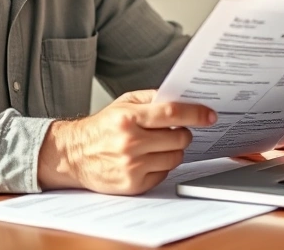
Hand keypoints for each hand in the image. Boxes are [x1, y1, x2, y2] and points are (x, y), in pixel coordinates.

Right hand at [37, 89, 215, 194]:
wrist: (73, 155)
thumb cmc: (101, 128)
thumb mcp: (122, 104)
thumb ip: (151, 98)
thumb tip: (182, 99)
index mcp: (128, 118)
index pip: (172, 114)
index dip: (195, 114)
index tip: (209, 115)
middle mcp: (131, 142)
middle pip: (179, 139)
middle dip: (183, 134)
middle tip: (176, 131)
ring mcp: (132, 166)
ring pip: (175, 158)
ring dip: (174, 151)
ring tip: (159, 145)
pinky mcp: (133, 184)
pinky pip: (164, 174)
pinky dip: (161, 166)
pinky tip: (147, 159)